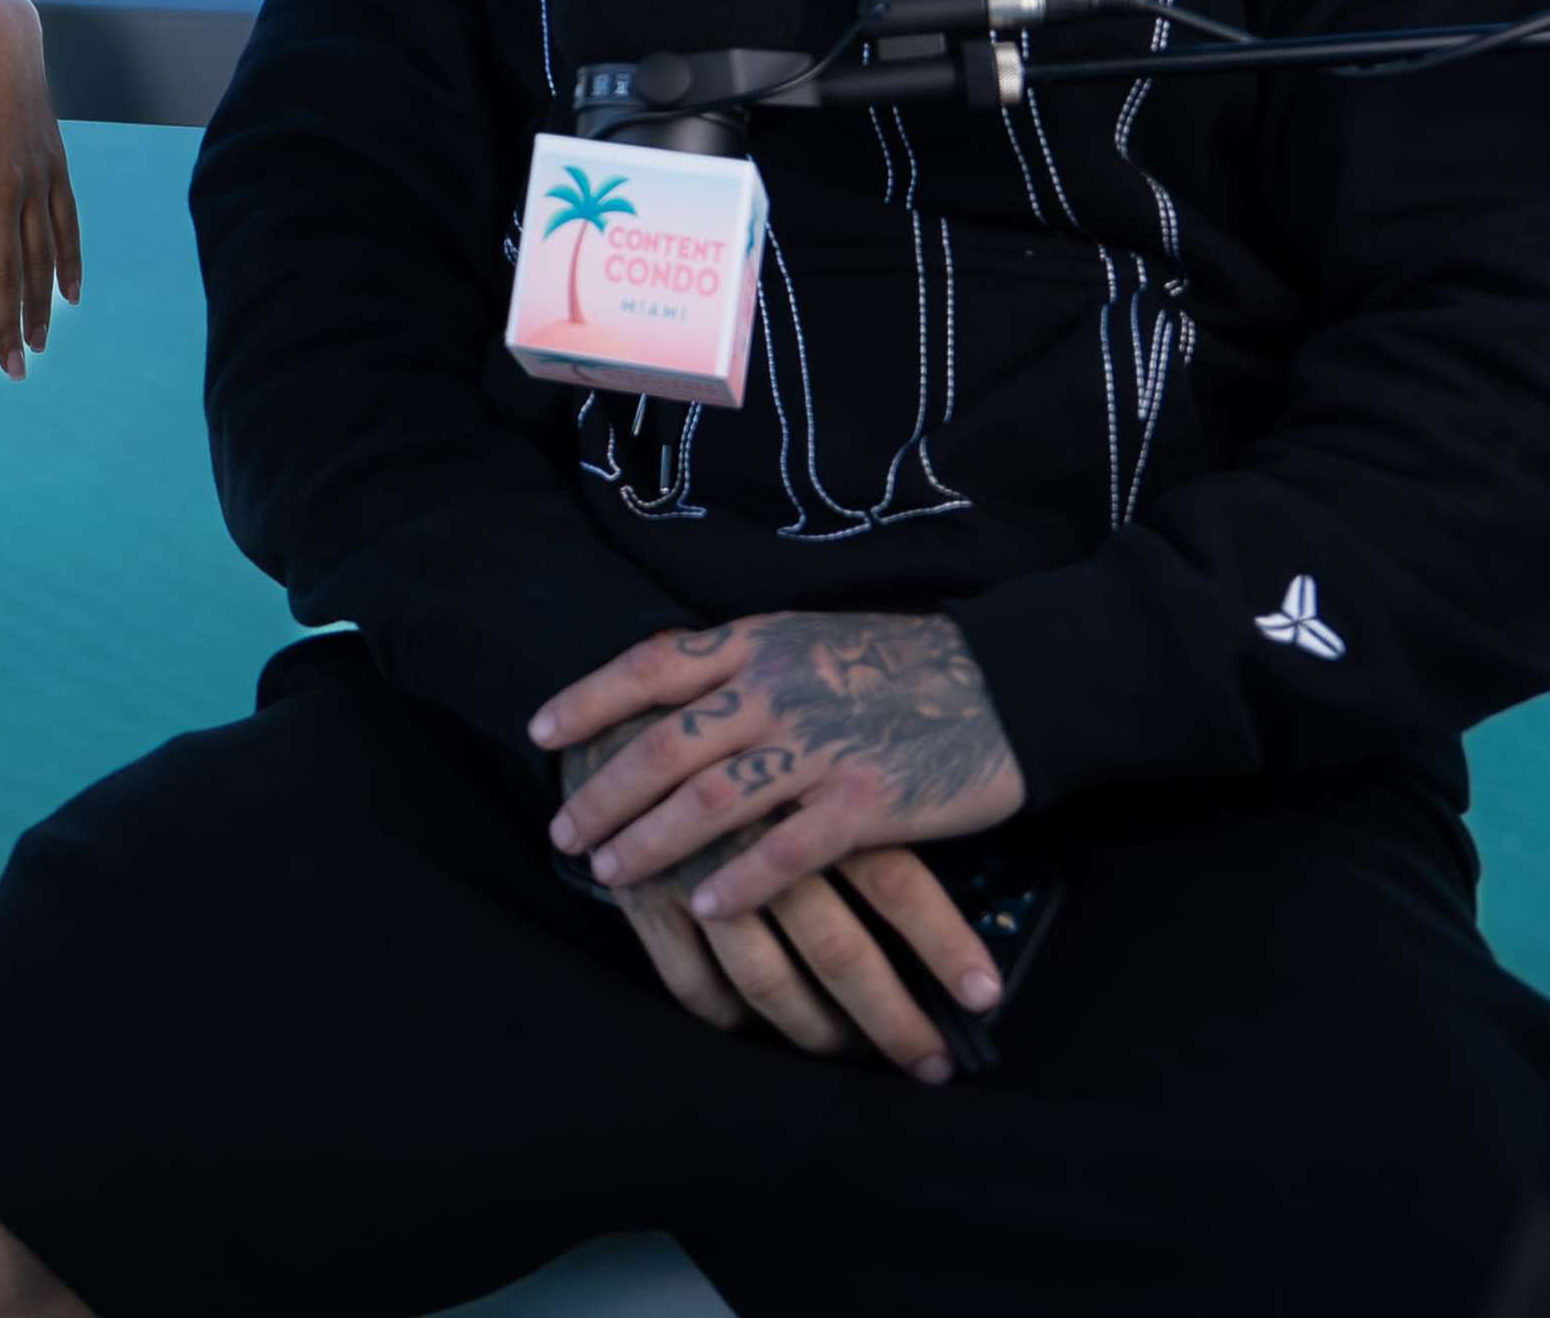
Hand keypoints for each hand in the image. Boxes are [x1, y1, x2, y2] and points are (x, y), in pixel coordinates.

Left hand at [0, 0, 82, 378]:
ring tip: (38, 345)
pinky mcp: (56, 166)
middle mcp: (3, 193)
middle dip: (8, 328)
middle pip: (7, 275)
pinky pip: (67, 225)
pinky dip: (69, 262)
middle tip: (13, 371)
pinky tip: (70, 296)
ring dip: (39, 306)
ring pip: (40, 258)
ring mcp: (35, 181)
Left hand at [535, 612, 1024, 921]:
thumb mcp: (810, 640)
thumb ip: (744, 667)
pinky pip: (787, 851)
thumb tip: (668, 694)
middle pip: (664, 745)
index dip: (589, 699)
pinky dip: (740, 882)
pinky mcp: (869, 801)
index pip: (651, 665)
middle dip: (604, 793)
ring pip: (710, 801)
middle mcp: (778, 688)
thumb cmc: (903, 666)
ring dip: (651, 843)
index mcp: (759, 644)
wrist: (1008, 684)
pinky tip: (704, 909)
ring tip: (610, 874)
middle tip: (564, 832)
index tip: (540, 733)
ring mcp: (822, 745)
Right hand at [566, 725, 1007, 1079]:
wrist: (617, 688)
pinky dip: (722, 1014)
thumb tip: (930, 829)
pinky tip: (748, 1026)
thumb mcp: (802, 721)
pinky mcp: (643, 891)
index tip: (985, 998)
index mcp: (810, 788)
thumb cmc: (729, 708)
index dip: (943, 944)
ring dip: (808, 1030)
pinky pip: (689, 981)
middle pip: (837, 948)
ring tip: (843, 1051)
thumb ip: (852, 779)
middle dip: (890, 1016)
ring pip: (764, 978)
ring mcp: (698, 869)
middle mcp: (762, 837)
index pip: (895, 882)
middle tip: (929, 1064)